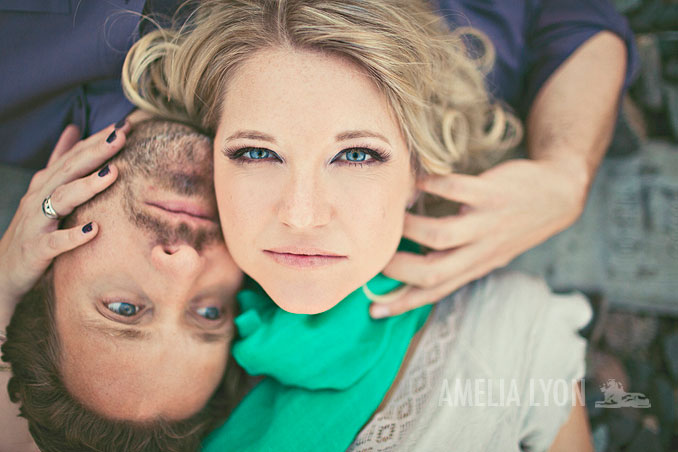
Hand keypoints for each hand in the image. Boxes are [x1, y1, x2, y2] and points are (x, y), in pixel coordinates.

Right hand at [0, 121, 130, 306]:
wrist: (3, 270)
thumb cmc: (33, 228)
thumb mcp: (45, 191)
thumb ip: (60, 161)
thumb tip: (73, 127)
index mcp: (46, 184)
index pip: (74, 156)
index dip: (97, 140)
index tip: (124, 125)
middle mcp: (39, 198)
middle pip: (69, 170)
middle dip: (96, 152)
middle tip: (121, 136)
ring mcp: (36, 223)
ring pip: (61, 199)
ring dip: (87, 186)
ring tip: (113, 173)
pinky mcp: (36, 249)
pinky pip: (55, 242)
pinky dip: (73, 236)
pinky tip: (94, 230)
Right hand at [371, 157, 588, 317]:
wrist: (557, 196)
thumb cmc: (512, 225)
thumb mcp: (489, 252)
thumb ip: (457, 261)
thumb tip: (417, 271)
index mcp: (475, 266)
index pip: (436, 292)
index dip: (404, 303)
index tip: (374, 310)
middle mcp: (480, 251)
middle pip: (434, 271)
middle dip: (399, 267)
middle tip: (375, 255)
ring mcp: (488, 223)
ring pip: (442, 235)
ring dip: (411, 227)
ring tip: (393, 215)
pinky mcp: (493, 194)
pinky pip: (458, 191)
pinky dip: (432, 186)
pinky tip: (418, 181)